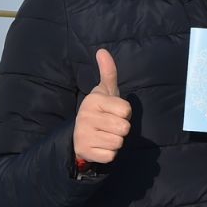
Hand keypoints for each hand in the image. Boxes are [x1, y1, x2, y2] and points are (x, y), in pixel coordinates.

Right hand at [73, 49, 131, 163]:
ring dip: (115, 141)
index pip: (126, 110)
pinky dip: (109, 153)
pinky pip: (111, 155)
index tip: (113, 112)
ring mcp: (83, 134)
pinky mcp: (85, 151)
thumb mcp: (105, 91)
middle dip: (121, 129)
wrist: (79, 135)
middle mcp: (86, 116)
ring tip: (104, 135)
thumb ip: (108, 72)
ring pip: (118, 142)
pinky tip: (100, 146)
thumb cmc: (100, 111)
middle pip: (124, 128)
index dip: (124, 114)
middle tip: (109, 126)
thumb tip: (102, 51)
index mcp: (94, 100)